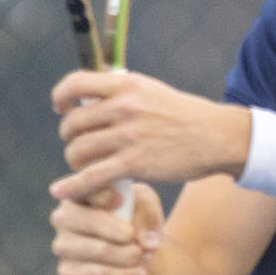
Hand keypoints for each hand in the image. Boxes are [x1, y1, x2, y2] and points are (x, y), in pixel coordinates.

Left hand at [48, 69, 253, 200]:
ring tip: (86, 166)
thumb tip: (91, 93)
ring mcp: (128, 136)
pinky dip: (72, 186)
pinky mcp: (134, 164)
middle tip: (82, 146)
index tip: (61, 108)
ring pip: (78, 150)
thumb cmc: (184, 115)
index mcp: (126, 85)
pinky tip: (60, 191)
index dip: (61, 96)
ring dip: (75, 161)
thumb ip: (122, 91)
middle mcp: (124, 107)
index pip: (76, 83)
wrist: (216, 137)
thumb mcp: (152, 90)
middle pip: (73, 123)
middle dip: (71, 137)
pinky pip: (91, 177)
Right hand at [50, 183, 163, 274]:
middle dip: (115, 230)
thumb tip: (146, 241)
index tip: (120, 201)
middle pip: (83, 219)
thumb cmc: (138, 222)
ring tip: (145, 257)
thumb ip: (148, 211)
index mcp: (80, 192)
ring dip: (125, 256)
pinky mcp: (68, 273)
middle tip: (138, 239)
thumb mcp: (147, 207)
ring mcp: (62, 246)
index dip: (100, 194)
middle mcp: (64, 217)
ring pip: (95, 250)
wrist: (137, 257)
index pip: (83, 187)